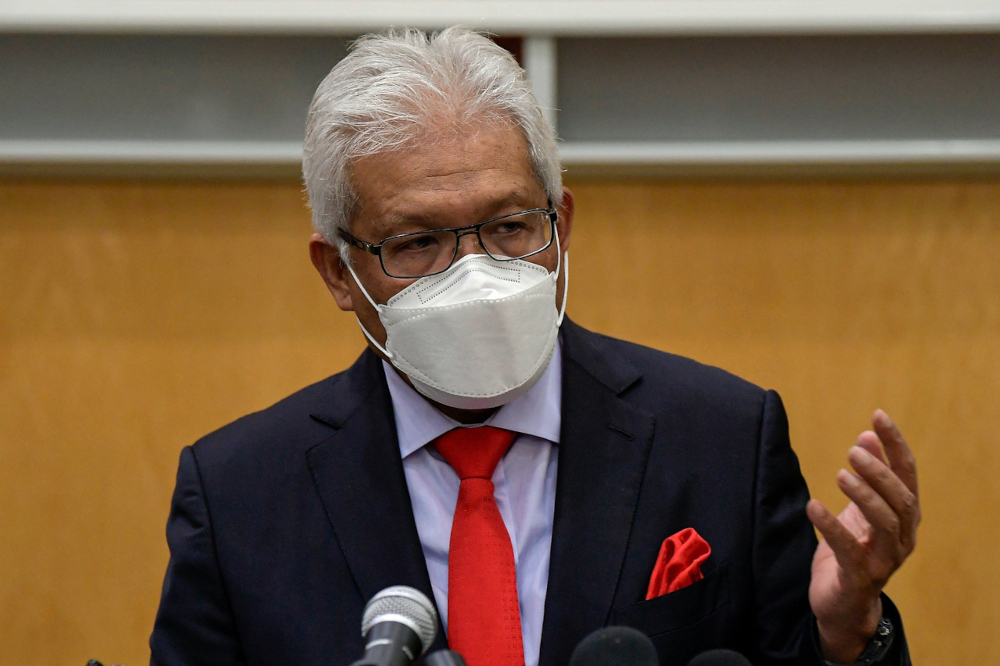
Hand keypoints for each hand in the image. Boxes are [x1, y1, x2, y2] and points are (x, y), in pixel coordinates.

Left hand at [805, 410, 919, 662]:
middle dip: (880, 472)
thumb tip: (866, 436)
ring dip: (864, 496)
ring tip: (840, 473)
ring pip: (885, 524)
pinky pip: (850, 551)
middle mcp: (902, 538)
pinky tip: (813, 507)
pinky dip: (832, 527)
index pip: (907, 474)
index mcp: (904, 517)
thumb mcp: (859, 508)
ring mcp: (884, 561)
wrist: (842, 605)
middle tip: (853, 449)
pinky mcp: (859, 579)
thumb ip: (867, 476)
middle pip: (902, 500)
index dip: (895, 444)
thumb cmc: (852, 550)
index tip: (877, 415)